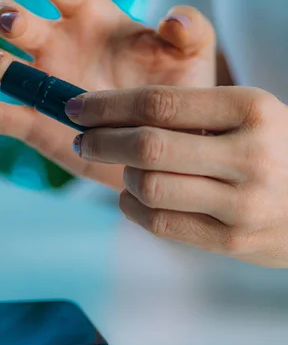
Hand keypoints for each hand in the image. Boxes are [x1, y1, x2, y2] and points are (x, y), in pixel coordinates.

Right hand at [0, 0, 215, 188]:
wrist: (165, 142)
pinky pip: (0, 116)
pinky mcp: (36, 124)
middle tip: (16, 23)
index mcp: (88, 17)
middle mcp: (56, 45)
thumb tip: (174, 18)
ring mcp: (43, 85)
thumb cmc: (178, 90)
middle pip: (8, 18)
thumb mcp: (194, 57)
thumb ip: (191, 29)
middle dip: (1, 12)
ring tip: (0, 68)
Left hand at [65, 85, 287, 267]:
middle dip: (101, 141)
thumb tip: (115, 112)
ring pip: (150, 187)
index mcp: (252, 109)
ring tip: (119, 168)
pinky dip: (133, 207)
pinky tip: (132, 195)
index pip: (159, 104)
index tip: (77, 107)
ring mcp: (243, 204)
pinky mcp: (234, 241)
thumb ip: (192, 109)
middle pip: (148, 146)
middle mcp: (250, 155)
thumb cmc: (277, 148)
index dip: (107, 106)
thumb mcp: (252, 112)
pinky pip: (162, 223)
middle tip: (81, 140)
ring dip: (121, 176)